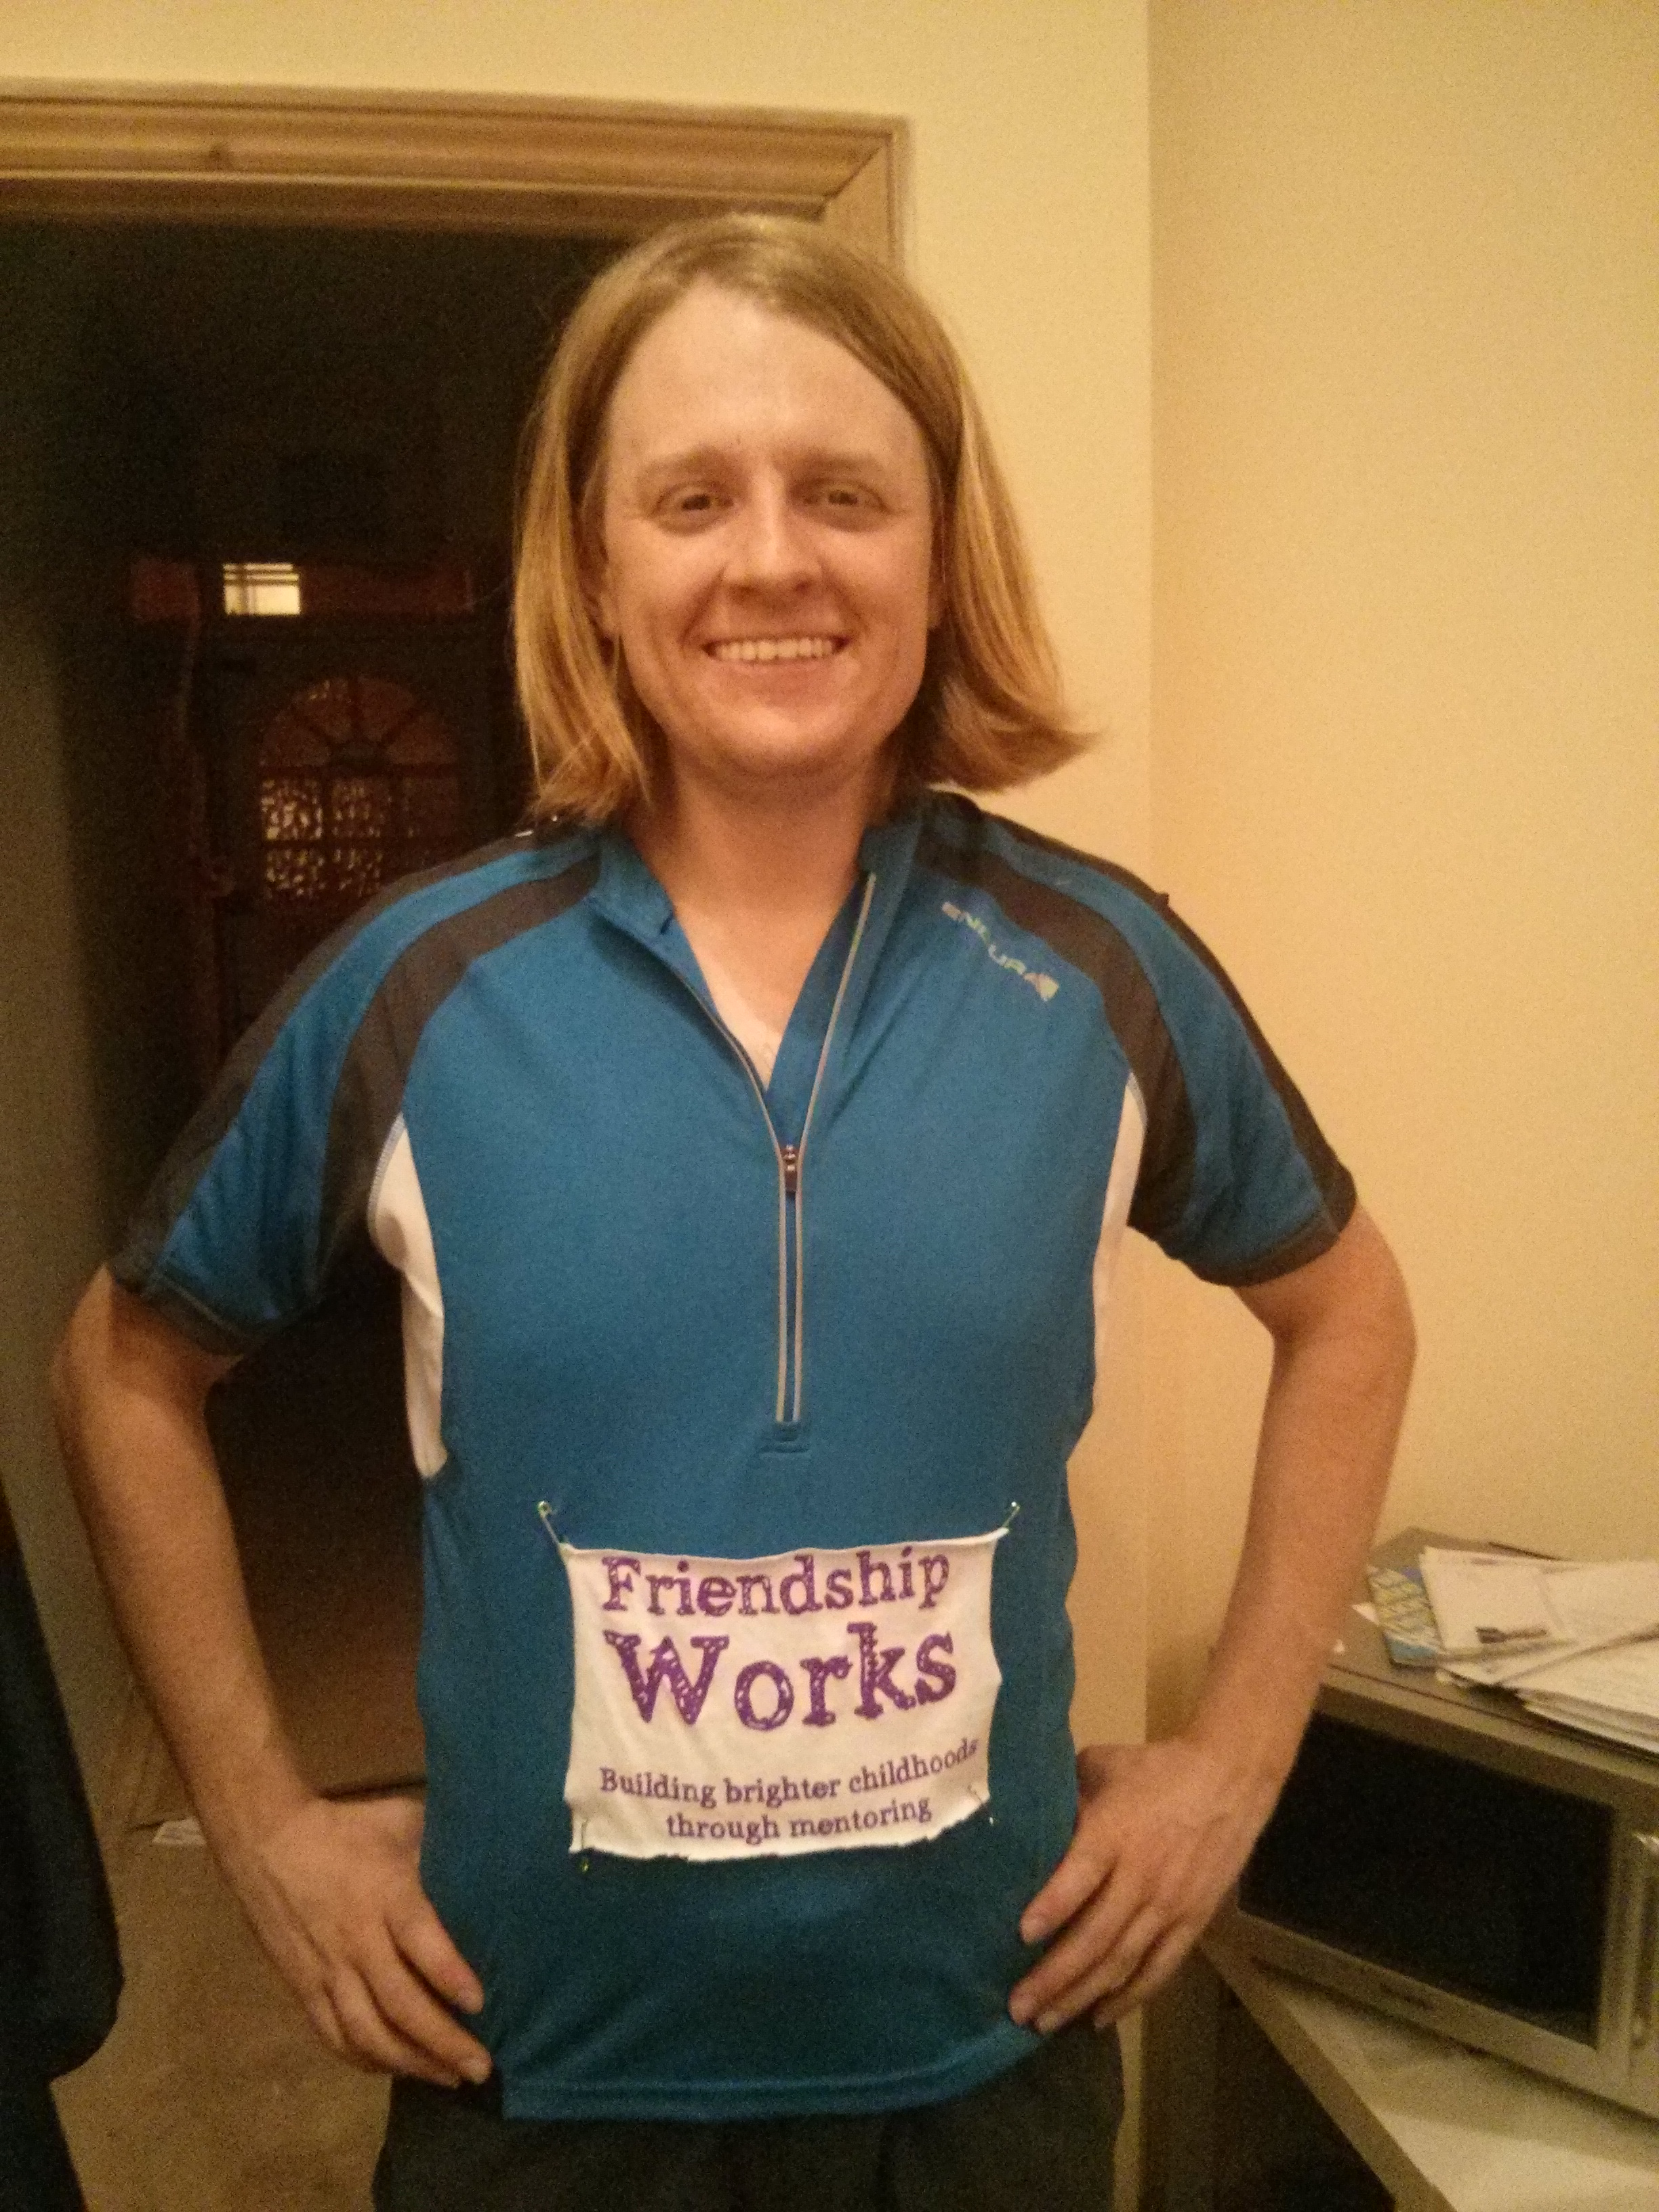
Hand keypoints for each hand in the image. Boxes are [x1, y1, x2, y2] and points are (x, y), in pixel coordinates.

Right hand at [222, 1792, 491, 2086]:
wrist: (268, 1842)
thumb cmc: (346, 1830)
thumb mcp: (400, 1822)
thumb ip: (440, 1847)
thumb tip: (490, 1857)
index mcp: (386, 1895)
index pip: (421, 1942)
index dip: (449, 1976)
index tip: (479, 2003)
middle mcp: (357, 1940)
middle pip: (400, 2003)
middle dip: (442, 2041)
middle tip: (480, 2068)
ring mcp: (327, 1970)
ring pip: (368, 2032)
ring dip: (410, 2062)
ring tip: (449, 2078)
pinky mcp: (303, 1988)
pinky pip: (335, 2035)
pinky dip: (366, 2059)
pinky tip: (395, 2069)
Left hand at [1008, 1735, 1278, 2032]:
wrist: (1229, 1779)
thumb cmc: (1156, 1770)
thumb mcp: (1103, 1766)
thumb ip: (1066, 1796)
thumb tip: (1021, 1817)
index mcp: (1116, 1833)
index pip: (1081, 1876)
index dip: (1053, 1906)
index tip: (1021, 1935)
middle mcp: (1141, 1876)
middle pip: (1096, 1936)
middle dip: (1055, 1977)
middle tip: (1018, 2008)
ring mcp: (1169, 1905)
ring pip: (1122, 1962)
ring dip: (1082, 1996)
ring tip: (1045, 2024)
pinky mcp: (1192, 1922)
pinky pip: (1158, 1968)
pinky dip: (1129, 1997)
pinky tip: (1099, 2018)